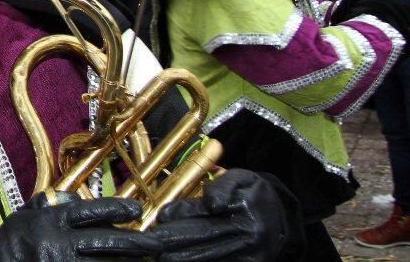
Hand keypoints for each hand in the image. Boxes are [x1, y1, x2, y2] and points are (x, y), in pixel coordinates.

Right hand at [0, 192, 161, 260]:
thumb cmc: (11, 241)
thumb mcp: (27, 215)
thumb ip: (51, 206)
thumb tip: (76, 199)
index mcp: (50, 222)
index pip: (88, 213)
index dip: (115, 211)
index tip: (137, 211)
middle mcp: (56, 244)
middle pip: (104, 242)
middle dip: (134, 244)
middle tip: (157, 243)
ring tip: (149, 261)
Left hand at [151, 169, 288, 261]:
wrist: (281, 216)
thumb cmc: (253, 193)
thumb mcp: (241, 179)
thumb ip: (222, 186)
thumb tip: (211, 203)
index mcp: (244, 211)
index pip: (203, 215)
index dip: (178, 216)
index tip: (160, 217)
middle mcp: (247, 236)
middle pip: (201, 239)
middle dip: (173, 241)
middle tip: (151, 242)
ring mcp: (249, 255)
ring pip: (207, 258)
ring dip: (181, 256)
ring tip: (161, 254)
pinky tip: (180, 259)